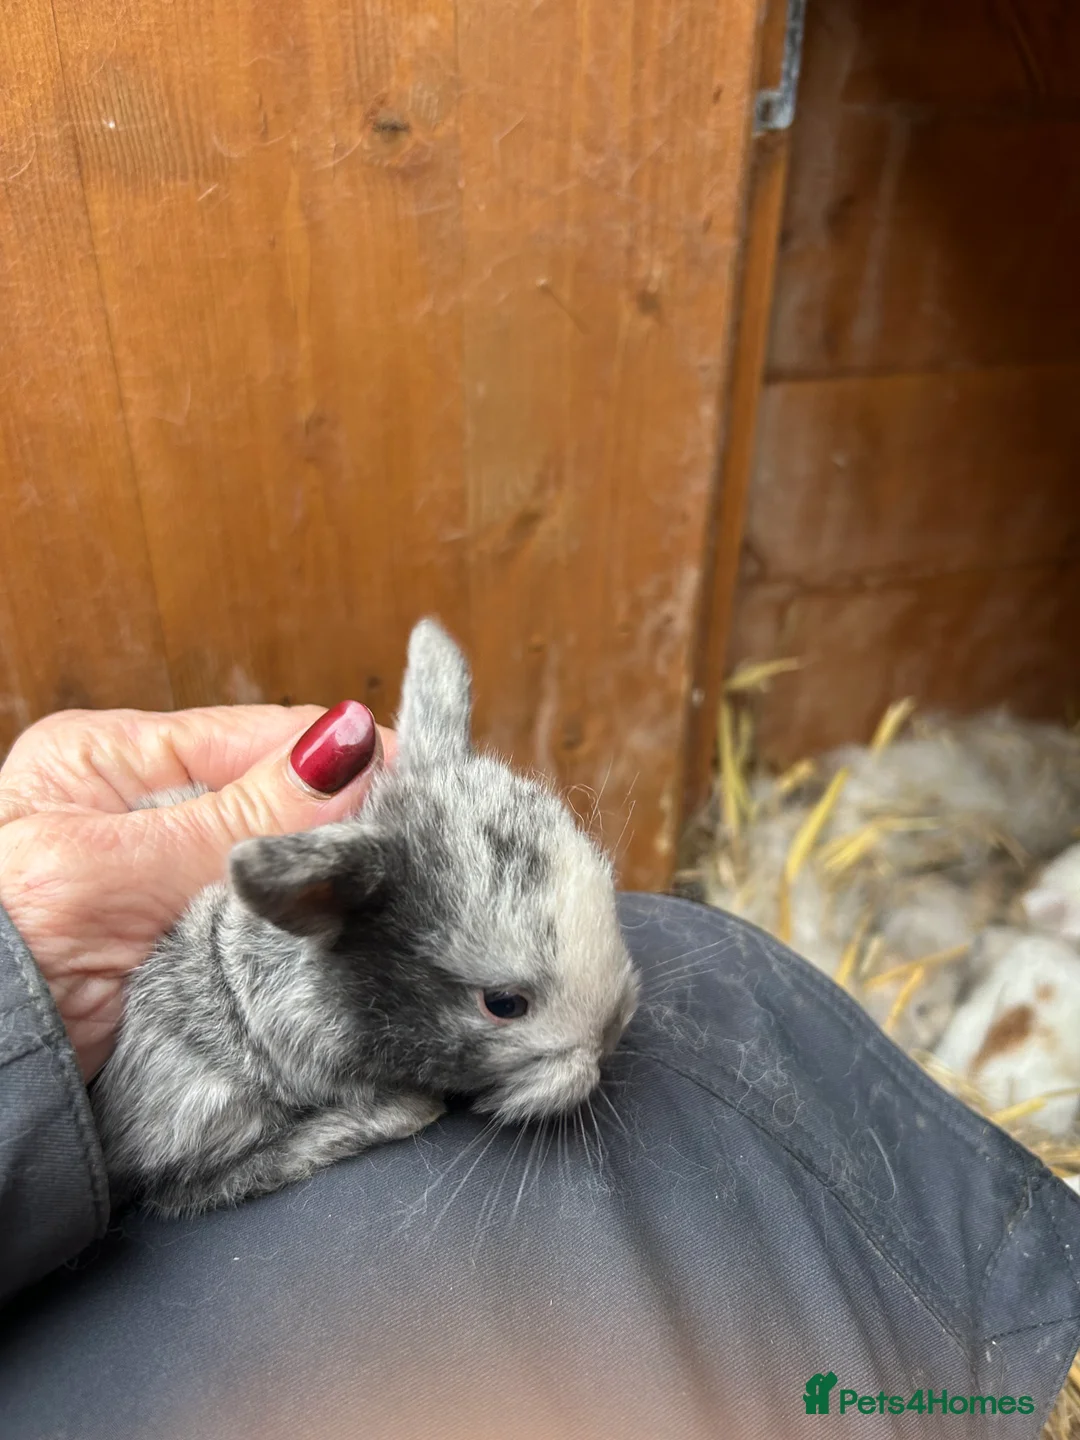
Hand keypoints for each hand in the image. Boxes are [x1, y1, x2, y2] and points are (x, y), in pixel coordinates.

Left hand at [0, 702, 394, 1078]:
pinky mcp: (202, 955)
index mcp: (116, 760)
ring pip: (293, 870)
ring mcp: (180, 885)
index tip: (430, 785)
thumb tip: (348, 743)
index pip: (263, 738)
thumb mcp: (115, 869)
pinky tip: (366, 942)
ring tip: (415, 895)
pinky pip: (279, 933)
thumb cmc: (1, 956)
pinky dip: (318, 940)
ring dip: (342, 888)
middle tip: (434, 848)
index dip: (349, 756)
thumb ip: (239, 816)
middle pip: (287, 801)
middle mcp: (154, 813)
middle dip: (353, 824)